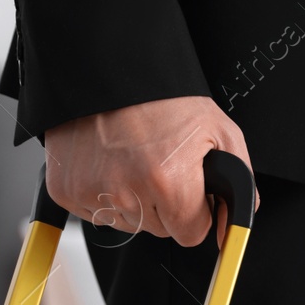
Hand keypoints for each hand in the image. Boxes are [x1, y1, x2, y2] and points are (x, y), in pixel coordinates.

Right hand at [43, 96, 257, 245]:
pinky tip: (112, 163)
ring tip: (135, 159)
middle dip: (166, 205)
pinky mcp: (66, 191)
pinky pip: (98, 213)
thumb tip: (233, 231)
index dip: (195, 212)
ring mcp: (92, 193)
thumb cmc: (163, 98)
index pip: (190, 235)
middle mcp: (127, 194)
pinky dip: (106, 194)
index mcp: (168, 183)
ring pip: (129, 224)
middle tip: (160, 164)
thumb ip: (238, 186)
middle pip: (160, 230)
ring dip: (136, 201)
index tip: (189, 190)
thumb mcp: (219, 133)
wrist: (108, 69)